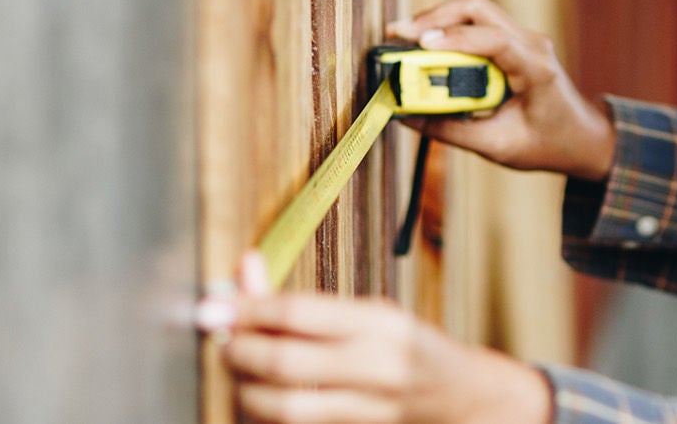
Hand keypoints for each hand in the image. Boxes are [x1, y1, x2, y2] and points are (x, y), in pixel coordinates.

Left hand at [199, 252, 553, 423]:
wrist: (463, 399)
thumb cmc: (407, 349)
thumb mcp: (367, 313)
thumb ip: (304, 300)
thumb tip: (245, 267)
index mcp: (381, 323)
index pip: (298, 314)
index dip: (246, 309)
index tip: (213, 306)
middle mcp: (378, 367)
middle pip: (284, 364)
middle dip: (238, 353)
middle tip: (223, 340)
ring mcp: (370, 409)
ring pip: (283, 407)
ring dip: (245, 389)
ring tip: (240, 371)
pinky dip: (265, 413)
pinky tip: (260, 396)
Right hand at [386, 0, 615, 181]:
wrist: (581, 136)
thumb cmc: (547, 143)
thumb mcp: (498, 146)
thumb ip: (452, 131)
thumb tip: (407, 117)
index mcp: (537, 69)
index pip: (494, 40)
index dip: (455, 38)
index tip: (419, 45)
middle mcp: (532, 43)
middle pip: (477, 8)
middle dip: (434, 17)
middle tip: (396, 35)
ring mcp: (524, 37)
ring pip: (474, 10)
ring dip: (437, 20)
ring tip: (402, 39)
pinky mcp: (513, 41)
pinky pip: (476, 23)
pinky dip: (448, 29)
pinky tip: (424, 45)